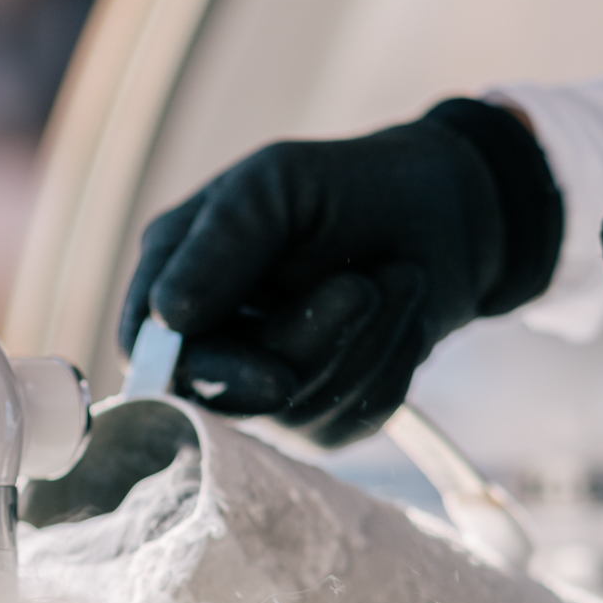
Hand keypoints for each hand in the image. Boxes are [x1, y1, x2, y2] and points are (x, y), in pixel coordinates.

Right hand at [118, 100, 561, 446]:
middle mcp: (212, 340)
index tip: (278, 375)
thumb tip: (166, 316)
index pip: (156, 356)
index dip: (209, 376)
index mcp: (176, 277)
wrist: (446, 212)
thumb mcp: (278, 183)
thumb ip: (220, 240)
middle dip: (312, 348)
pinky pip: (351, 419)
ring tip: (400, 278)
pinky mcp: (325, 416)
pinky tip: (404, 316)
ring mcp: (266, 386)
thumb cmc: (351, 186)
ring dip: (367, 345)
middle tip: (365, 286)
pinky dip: (393, 365)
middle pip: (230, 398)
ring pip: (299, 414)